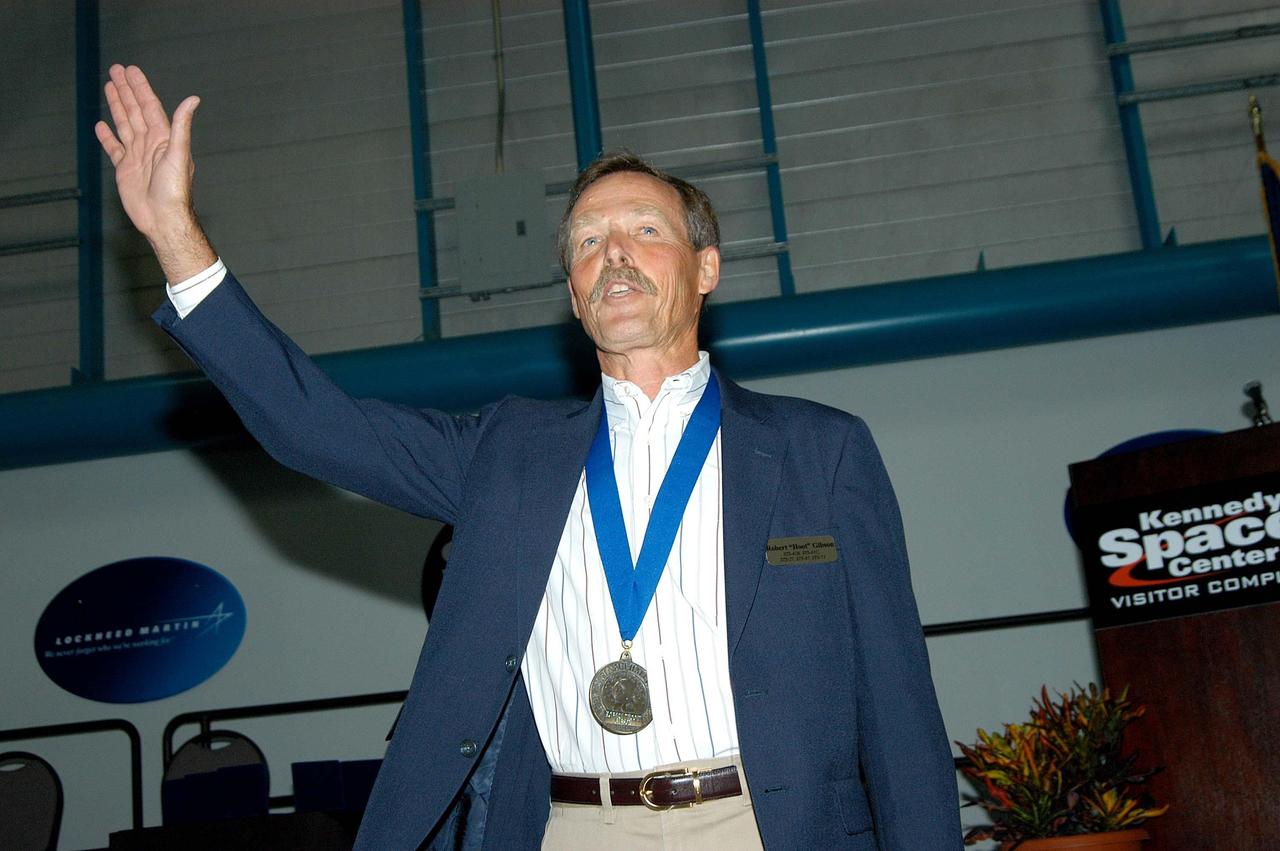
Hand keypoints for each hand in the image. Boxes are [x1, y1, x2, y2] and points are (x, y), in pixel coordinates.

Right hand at [95, 64, 215, 281]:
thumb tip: (193, 99)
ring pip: (125, 125)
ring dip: (117, 106)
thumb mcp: (179, 154)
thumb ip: (181, 126)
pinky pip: (114, 149)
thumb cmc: (174, 191)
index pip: (149, 107)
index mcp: (163, 139)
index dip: (140, 88)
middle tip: (116, 69)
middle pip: (135, 111)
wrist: (162, 219)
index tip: (131, 70)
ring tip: (109, 87)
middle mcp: (150, 145)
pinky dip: (108, 137)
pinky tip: (101, 125)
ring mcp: (137, 157)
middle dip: (126, 91)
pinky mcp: (125, 170)